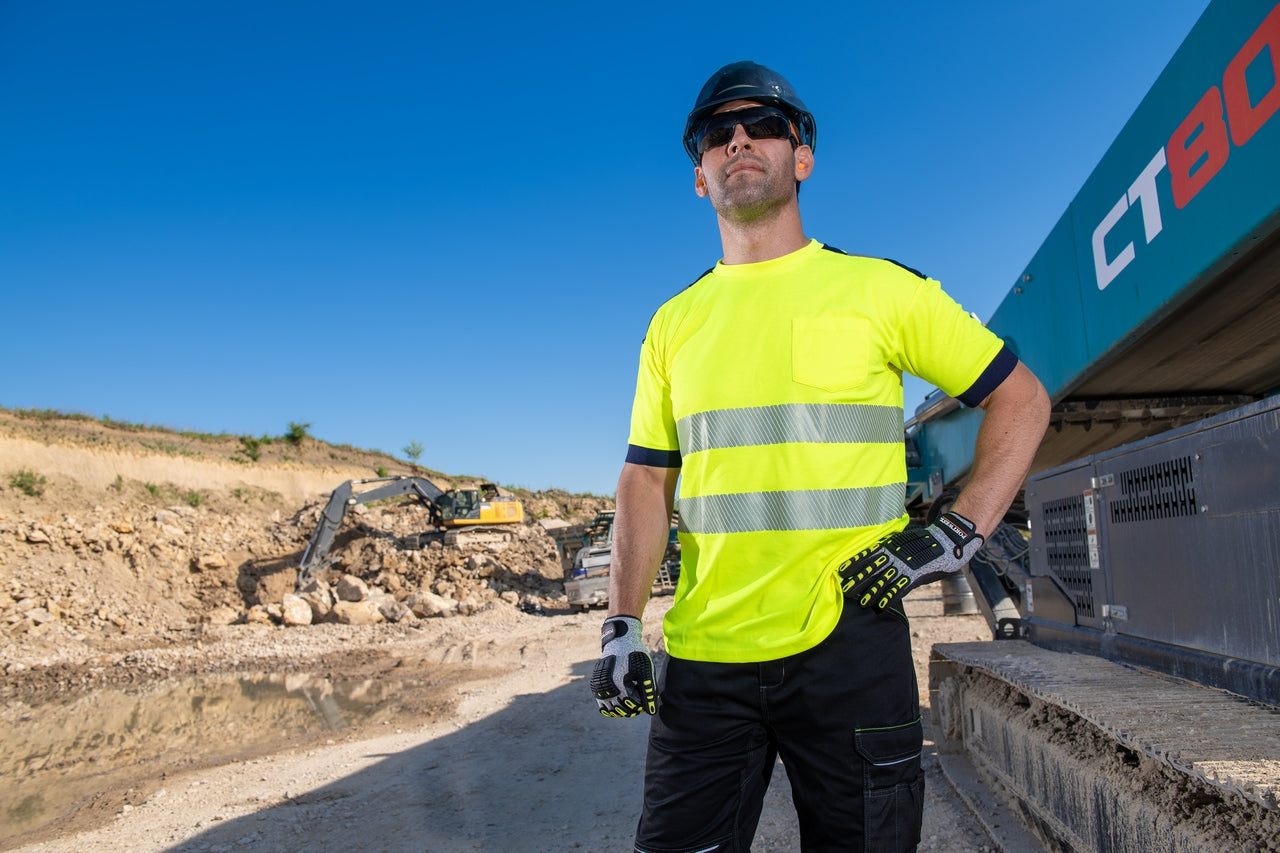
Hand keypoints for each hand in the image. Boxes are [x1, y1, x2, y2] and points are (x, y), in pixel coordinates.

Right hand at [590, 615, 656, 717]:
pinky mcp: (597, 685)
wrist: (619, 640)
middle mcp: (607, 688)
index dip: (642, 705)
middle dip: (633, 708)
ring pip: (610, 709)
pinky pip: (602, 704)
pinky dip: (611, 707)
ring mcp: (600, 687)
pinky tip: (621, 702)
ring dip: (622, 709)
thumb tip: (652, 711)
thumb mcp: (645, 670)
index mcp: (620, 684)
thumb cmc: (635, 654)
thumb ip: (649, 691)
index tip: (647, 700)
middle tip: (641, 701)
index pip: (632, 705)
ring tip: (632, 700)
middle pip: (621, 709)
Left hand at [839, 511, 982, 609]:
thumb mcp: (901, 540)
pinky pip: (900, 589)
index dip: (855, 563)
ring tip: (861, 603)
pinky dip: (890, 598)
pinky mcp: (915, 576)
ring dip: (872, 593)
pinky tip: (881, 606)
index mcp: (889, 546)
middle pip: (872, 570)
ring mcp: (904, 567)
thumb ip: (888, 546)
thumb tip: (873, 552)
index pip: (868, 555)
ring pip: (884, 581)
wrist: (944, 543)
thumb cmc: (920, 542)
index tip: (842, 570)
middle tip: (845, 589)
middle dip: (858, 580)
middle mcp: (894, 556)